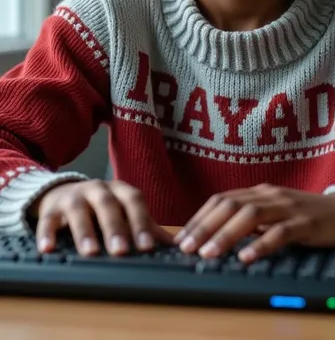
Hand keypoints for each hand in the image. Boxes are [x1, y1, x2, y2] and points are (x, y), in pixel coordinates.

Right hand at [30, 179, 172, 255]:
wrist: (64, 193)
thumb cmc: (102, 208)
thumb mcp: (125, 213)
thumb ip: (147, 228)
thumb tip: (179, 246)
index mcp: (120, 191)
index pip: (134, 201)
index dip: (141, 222)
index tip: (147, 247)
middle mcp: (98, 190)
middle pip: (108, 205)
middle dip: (115, 227)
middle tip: (121, 251)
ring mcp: (74, 196)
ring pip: (79, 210)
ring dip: (84, 231)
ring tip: (90, 252)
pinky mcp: (52, 208)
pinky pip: (48, 219)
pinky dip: (47, 233)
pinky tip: (48, 249)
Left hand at [174, 184, 334, 262]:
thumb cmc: (304, 216)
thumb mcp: (273, 214)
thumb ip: (249, 221)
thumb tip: (214, 238)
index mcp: (259, 192)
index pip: (221, 199)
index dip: (199, 218)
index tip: (180, 238)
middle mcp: (270, 195)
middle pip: (231, 205)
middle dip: (205, 226)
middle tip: (186, 247)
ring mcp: (287, 207)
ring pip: (251, 216)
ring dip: (226, 234)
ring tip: (209, 253)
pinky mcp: (305, 223)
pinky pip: (280, 233)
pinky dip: (261, 244)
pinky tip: (247, 257)